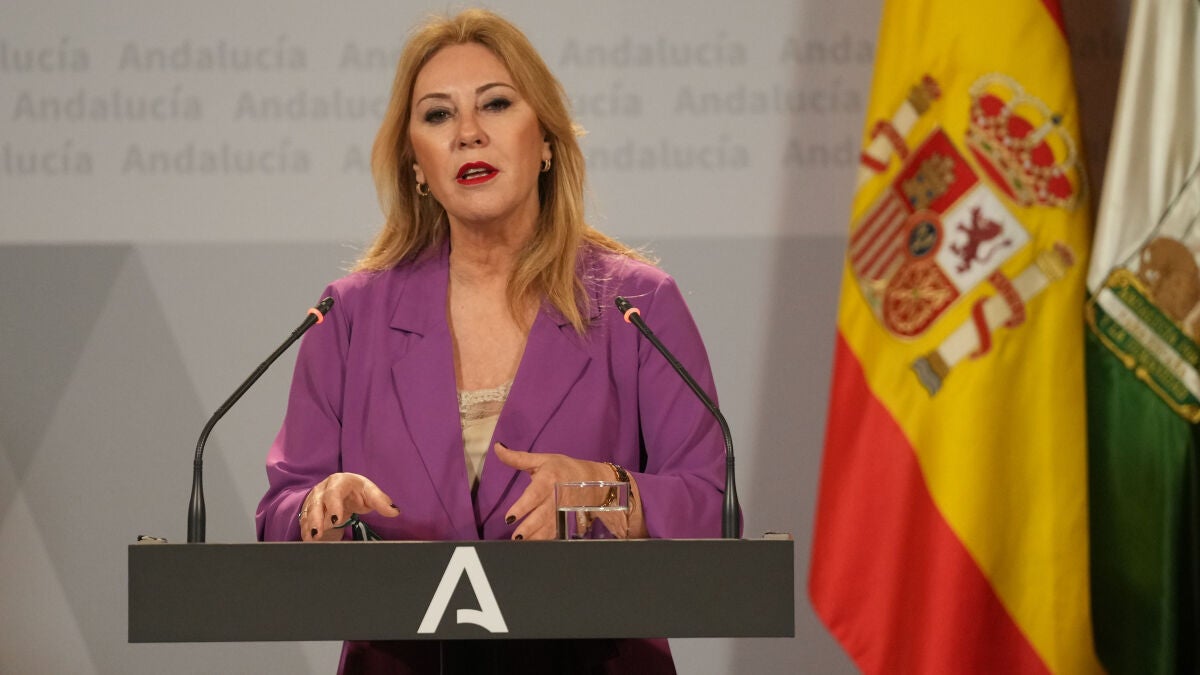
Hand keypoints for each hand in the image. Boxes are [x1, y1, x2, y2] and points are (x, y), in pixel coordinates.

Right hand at [299, 472, 399, 540]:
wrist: (342, 490)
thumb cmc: (357, 491)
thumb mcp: (370, 493)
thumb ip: (381, 502)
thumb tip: (394, 511)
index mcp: (339, 482)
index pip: (334, 492)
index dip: (334, 505)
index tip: (337, 519)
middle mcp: (323, 489)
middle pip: (316, 503)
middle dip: (316, 518)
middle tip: (319, 533)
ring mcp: (313, 500)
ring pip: (307, 513)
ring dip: (309, 527)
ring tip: (313, 540)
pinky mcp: (308, 511)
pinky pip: (304, 521)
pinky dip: (305, 531)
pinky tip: (309, 541)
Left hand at [494, 442, 608, 540]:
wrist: (592, 480)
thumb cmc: (562, 468)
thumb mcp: (542, 459)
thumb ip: (517, 458)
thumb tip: (497, 448)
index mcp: (548, 480)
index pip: (534, 495)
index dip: (523, 507)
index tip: (509, 518)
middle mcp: (556, 498)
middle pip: (542, 516)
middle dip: (529, 528)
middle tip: (516, 537)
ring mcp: (562, 512)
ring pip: (548, 528)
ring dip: (535, 538)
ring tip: (521, 544)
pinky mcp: (565, 521)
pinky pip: (554, 533)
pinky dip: (544, 540)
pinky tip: (533, 545)